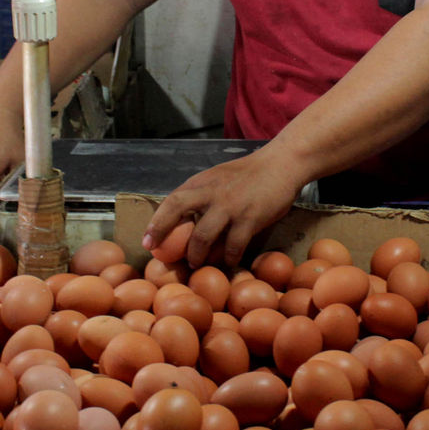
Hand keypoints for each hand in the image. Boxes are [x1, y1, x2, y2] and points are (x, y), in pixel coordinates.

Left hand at [141, 147, 306, 267]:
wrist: (281, 164)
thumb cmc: (247, 176)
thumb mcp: (217, 179)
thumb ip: (200, 196)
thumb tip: (179, 221)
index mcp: (200, 183)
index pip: (171, 201)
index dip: (156, 223)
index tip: (147, 242)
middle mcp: (211, 192)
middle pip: (178, 210)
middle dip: (163, 233)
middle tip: (162, 256)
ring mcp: (230, 205)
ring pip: (204, 235)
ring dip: (197, 255)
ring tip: (196, 264)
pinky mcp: (250, 218)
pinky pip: (233, 245)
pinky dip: (228, 257)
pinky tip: (228, 262)